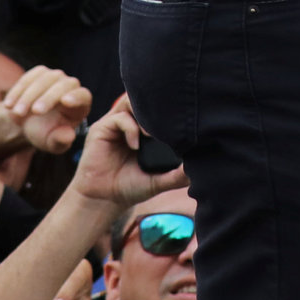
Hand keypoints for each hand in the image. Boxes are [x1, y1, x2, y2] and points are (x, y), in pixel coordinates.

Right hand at [71, 97, 187, 206]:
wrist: (104, 200)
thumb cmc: (130, 188)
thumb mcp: (158, 182)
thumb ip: (176, 176)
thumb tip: (197, 170)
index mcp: (143, 131)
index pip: (157, 109)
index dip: (169, 110)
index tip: (181, 120)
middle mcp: (129, 123)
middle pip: (144, 98)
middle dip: (157, 106)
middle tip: (168, 122)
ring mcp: (115, 124)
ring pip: (131, 101)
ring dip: (144, 114)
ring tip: (152, 133)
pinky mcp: (102, 129)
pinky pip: (119, 118)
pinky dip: (130, 128)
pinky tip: (135, 145)